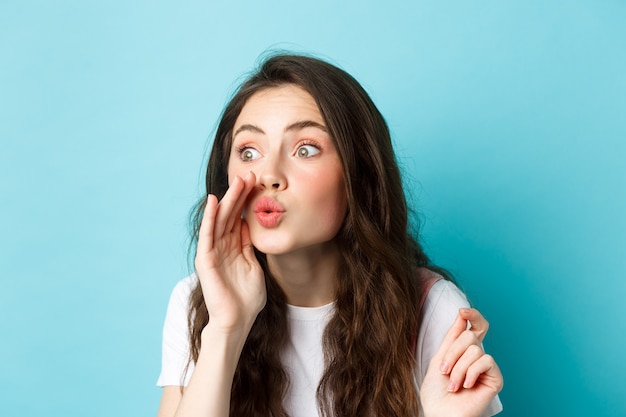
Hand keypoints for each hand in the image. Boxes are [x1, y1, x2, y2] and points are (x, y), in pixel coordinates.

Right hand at [194, 171, 265, 334]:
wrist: (238, 321)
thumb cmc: (247, 299)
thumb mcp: (254, 267)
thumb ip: (250, 247)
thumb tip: (250, 227)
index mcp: (235, 248)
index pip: (239, 218)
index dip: (247, 201)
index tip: (258, 183)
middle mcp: (222, 247)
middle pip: (230, 214)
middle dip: (239, 194)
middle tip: (249, 174)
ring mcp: (213, 252)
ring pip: (220, 220)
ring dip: (228, 200)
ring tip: (237, 181)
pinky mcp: (206, 260)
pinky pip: (208, 234)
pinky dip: (210, 217)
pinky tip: (214, 201)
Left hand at [420, 308, 502, 416]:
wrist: (439, 413)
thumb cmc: (436, 392)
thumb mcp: (439, 358)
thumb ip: (451, 337)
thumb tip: (461, 314)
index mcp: (463, 351)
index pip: (475, 327)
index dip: (473, 316)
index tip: (462, 312)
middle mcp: (477, 357)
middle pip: (470, 336)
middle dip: (452, 353)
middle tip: (444, 370)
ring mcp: (486, 368)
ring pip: (475, 349)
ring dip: (458, 368)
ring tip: (453, 384)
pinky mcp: (495, 379)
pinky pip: (486, 361)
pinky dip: (470, 373)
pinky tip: (466, 386)